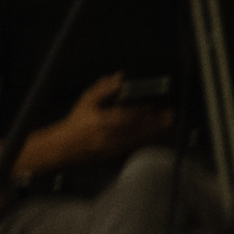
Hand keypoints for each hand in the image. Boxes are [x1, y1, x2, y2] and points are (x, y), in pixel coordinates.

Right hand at [48, 80, 169, 174]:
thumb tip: (119, 77)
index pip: (127, 115)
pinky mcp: (117, 156)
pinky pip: (137, 147)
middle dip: (156, 121)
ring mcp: (115, 148)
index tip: (155, 104)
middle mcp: (110, 137)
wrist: (64, 148)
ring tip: (167, 122)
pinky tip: (154, 134)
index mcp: (101, 122)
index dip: (143, 110)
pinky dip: (147, 139)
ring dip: (155, 131)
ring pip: (140, 139)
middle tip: (169, 113)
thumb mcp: (85, 102)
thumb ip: (103, 89)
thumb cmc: (75, 124)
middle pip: (139, 129)